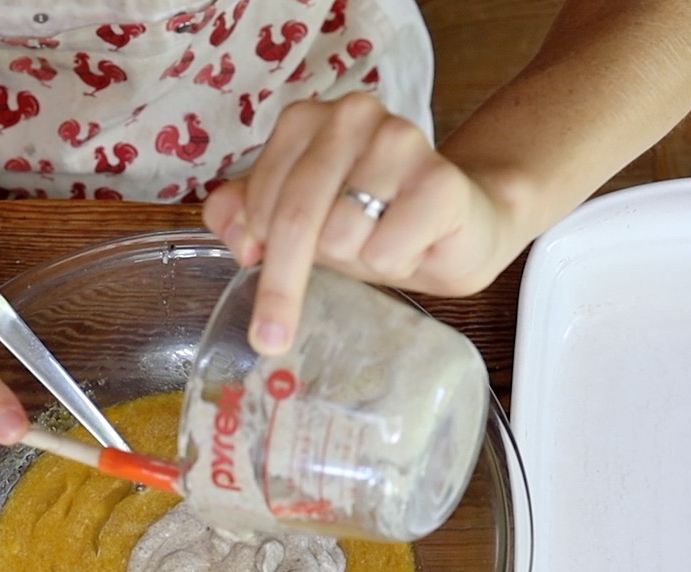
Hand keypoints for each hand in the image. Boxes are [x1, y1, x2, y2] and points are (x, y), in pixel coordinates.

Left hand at [203, 93, 522, 355]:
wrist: (459, 227)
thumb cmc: (375, 222)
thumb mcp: (302, 224)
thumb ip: (248, 217)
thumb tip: (230, 229)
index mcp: (306, 121)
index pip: (259, 196)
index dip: (252, 245)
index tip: (252, 271)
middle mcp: (352, 116)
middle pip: (295, 217)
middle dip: (281, 284)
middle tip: (270, 336)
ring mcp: (400, 140)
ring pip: (341, 237)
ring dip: (358, 258)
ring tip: (383, 242)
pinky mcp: (440, 179)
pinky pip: (386, 251)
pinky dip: (395, 262)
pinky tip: (415, 242)